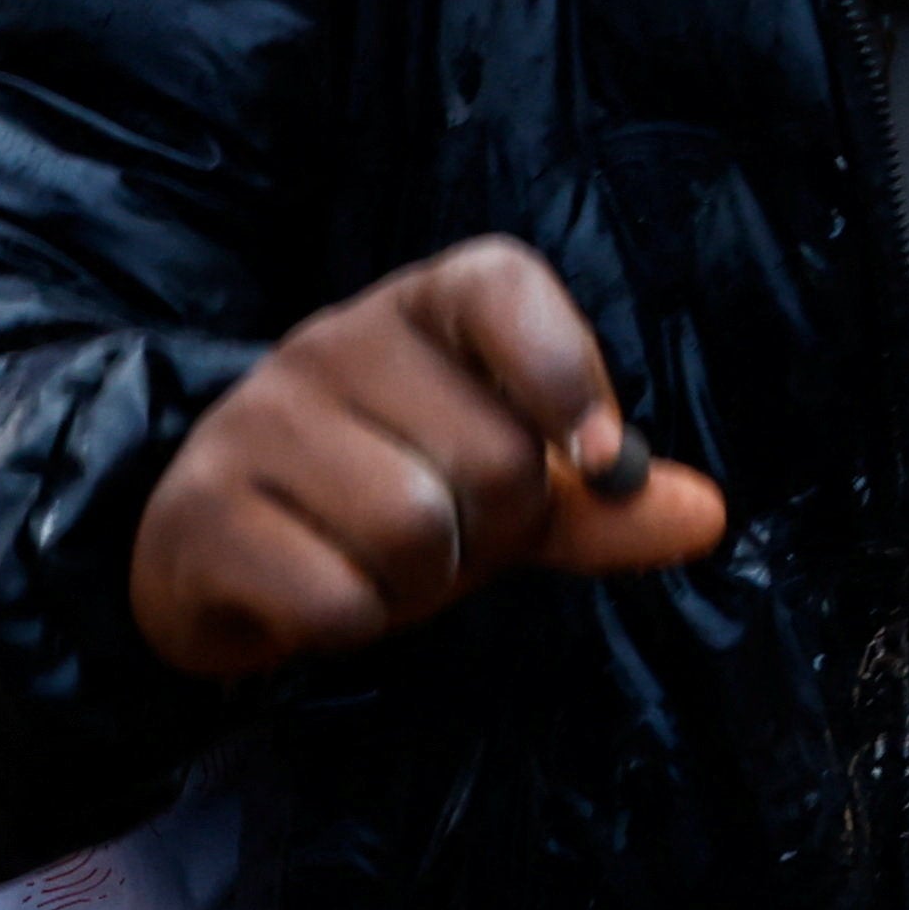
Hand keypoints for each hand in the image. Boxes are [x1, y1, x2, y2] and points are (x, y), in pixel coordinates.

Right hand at [130, 237, 727, 680]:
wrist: (219, 551)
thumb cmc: (387, 494)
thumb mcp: (507, 488)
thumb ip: (602, 499)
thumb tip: (707, 515)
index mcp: (420, 308)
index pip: (504, 287)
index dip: (567, 374)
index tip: (597, 457)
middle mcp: (330, 342)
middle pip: (490, 454)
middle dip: (495, 529)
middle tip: (448, 534)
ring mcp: (255, 421)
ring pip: (413, 528)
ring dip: (420, 583)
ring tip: (381, 564)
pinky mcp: (201, 512)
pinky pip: (335, 597)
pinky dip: (352, 622)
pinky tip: (320, 593)